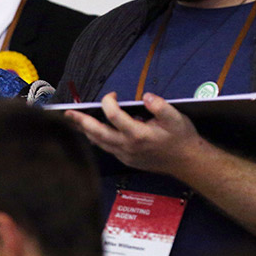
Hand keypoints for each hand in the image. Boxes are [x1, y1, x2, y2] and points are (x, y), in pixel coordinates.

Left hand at [66, 92, 202, 174]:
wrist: (187, 162)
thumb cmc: (181, 138)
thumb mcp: (176, 118)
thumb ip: (161, 107)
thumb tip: (147, 97)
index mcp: (138, 135)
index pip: (114, 116)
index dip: (109, 102)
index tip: (112, 94)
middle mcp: (128, 146)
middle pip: (98, 133)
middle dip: (81, 121)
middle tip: (67, 112)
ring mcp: (125, 155)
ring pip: (99, 142)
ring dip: (85, 130)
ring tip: (72, 120)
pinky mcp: (126, 159)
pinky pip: (106, 148)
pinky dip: (96, 138)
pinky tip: (89, 131)